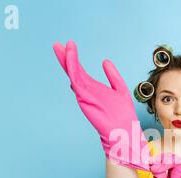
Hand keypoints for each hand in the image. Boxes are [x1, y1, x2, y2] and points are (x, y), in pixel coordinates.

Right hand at [53, 40, 149, 170]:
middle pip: (73, 71)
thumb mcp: (120, 88)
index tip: (69, 45)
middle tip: (56, 44)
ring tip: (61, 45)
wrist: (123, 131)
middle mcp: (87, 91)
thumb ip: (112, 75)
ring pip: (73, 74)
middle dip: (65, 58)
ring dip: (67, 59)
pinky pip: (76, 79)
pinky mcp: (85, 97)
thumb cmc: (123, 115)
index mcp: (93, 89)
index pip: (80, 72)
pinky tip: (70, 56)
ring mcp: (84, 94)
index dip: (73, 59)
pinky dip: (72, 67)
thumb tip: (105, 61)